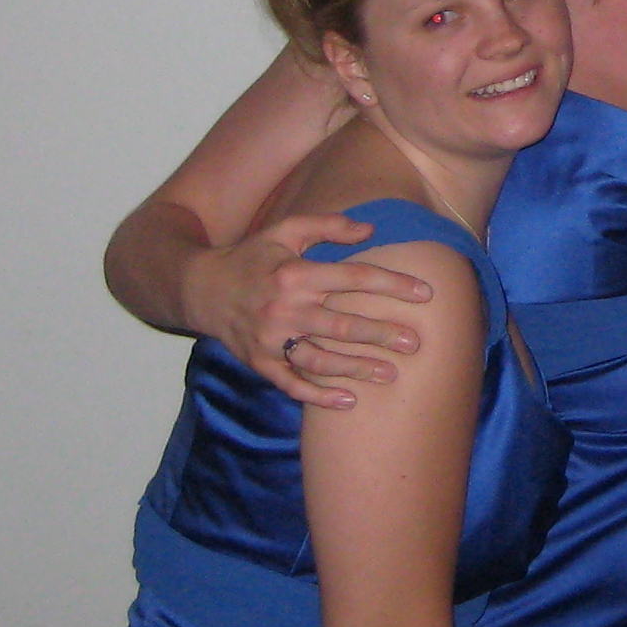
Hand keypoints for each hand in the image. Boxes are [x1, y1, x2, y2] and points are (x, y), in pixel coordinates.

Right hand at [182, 213, 434, 408]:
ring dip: (357, 368)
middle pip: (342, 324)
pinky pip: (292, 383)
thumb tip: (371, 228)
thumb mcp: (285, 231)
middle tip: (416, 342)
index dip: (392, 284)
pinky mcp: (259, 363)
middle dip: (382, 334)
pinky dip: (318, 396)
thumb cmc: (252, 257)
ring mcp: (270, 340)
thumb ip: (328, 226)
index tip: (425, 293)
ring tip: (390, 374)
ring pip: (321, 359)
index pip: (353, 278)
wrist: (201, 289)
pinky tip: (348, 401)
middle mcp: (284, 309)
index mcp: (295, 273)